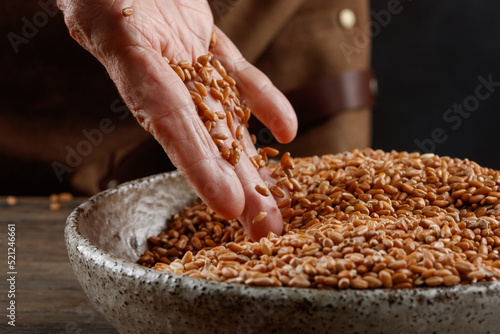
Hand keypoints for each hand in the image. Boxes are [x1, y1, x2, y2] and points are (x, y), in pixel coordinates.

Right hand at [57, 0, 297, 239]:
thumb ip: (115, 25)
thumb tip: (145, 67)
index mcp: (127, 53)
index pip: (168, 119)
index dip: (197, 165)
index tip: (229, 206)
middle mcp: (157, 68)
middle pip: (202, 137)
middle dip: (235, 184)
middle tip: (264, 228)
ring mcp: (183, 59)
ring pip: (223, 117)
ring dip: (251, 159)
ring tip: (275, 202)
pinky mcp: (201, 42)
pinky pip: (235, 75)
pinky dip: (260, 101)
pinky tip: (287, 130)